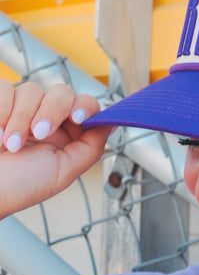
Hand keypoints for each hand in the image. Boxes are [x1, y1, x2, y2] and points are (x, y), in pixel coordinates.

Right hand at [0, 80, 110, 218]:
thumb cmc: (21, 186)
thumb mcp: (64, 171)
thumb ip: (91, 147)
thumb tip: (112, 123)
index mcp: (66, 133)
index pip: (85, 105)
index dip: (85, 106)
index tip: (78, 118)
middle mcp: (44, 117)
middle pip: (61, 92)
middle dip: (52, 110)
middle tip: (39, 133)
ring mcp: (19, 108)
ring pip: (31, 89)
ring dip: (20, 118)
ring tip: (10, 145)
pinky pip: (4, 87)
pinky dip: (1, 109)